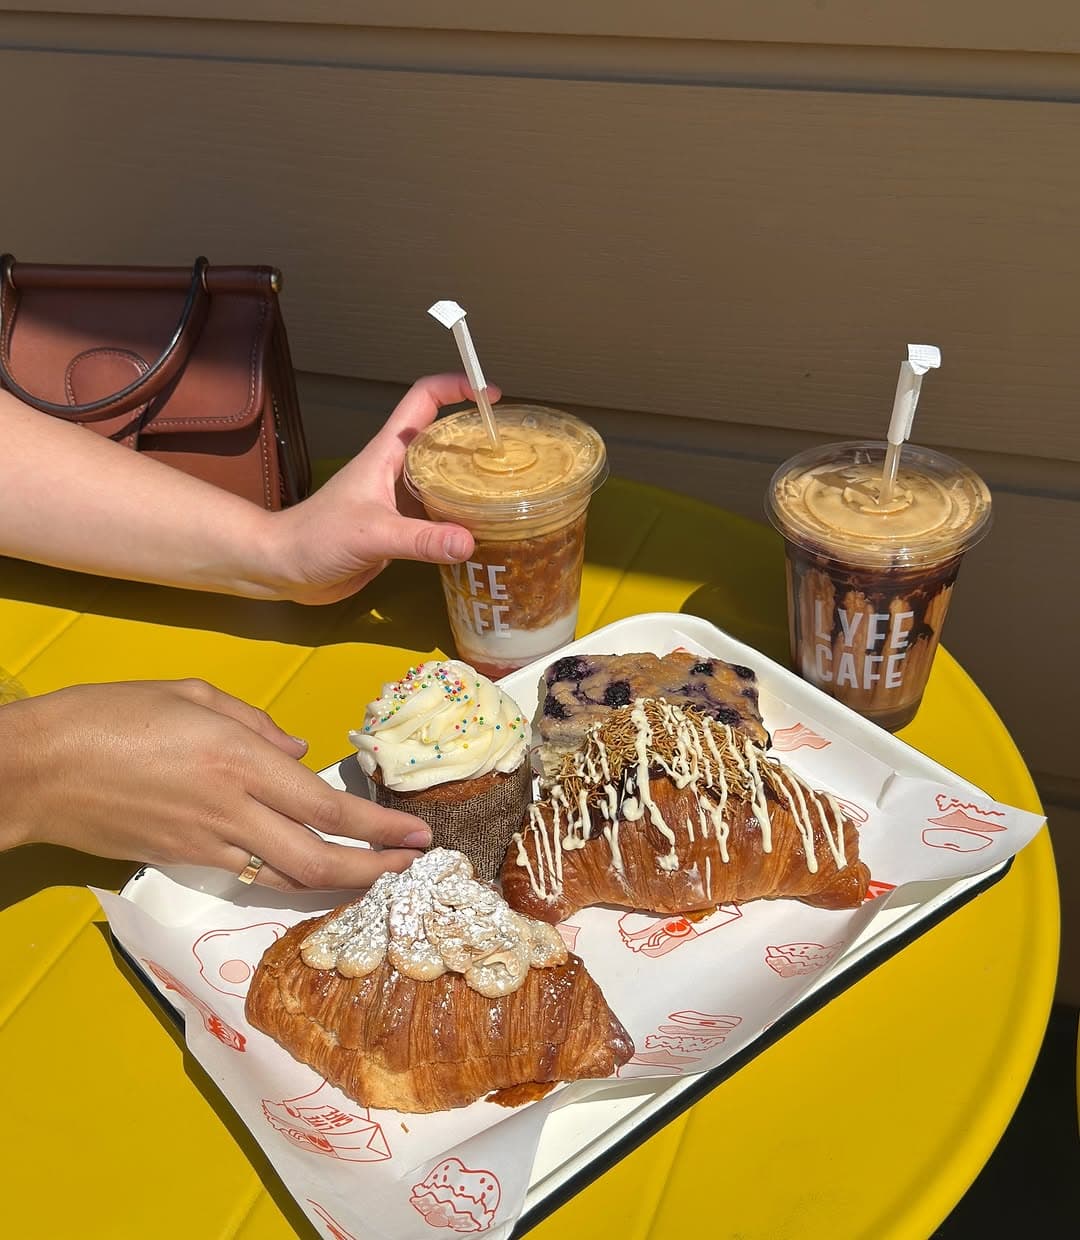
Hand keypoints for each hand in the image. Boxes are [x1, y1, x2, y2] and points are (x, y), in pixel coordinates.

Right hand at [0, 679, 430, 891]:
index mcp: (240, 760)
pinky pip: (250, 873)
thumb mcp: (192, 694)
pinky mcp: (182, 860)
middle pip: (318, 859)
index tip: (418, 836)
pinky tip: (309, 868)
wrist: (37, 769)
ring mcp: (206, 844)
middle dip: (373, 869)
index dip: (379, 829)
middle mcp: (232, 810)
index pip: (326, 807)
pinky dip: (287, 876)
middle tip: (412, 869)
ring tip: (373, 873)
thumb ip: (255, 722)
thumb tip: (299, 749)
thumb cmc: (112, 714)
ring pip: (287, 876)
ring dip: (337, 880)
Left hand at [267, 373, 499, 603]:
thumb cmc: (317, 538)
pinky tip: (484, 528)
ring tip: (511, 487)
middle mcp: (397, 469)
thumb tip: (469, 541)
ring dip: (472, 477)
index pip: (423, 401)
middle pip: (443, 436)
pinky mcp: (399, 527)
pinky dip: (462, 515)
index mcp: (387, 453)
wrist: (284, 568)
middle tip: (515, 451)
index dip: (456, 388)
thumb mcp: (372, 535)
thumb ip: (420, 539)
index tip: (492, 395)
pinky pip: (439, 511)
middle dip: (476, 435)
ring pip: (444, 476)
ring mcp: (398, 498)